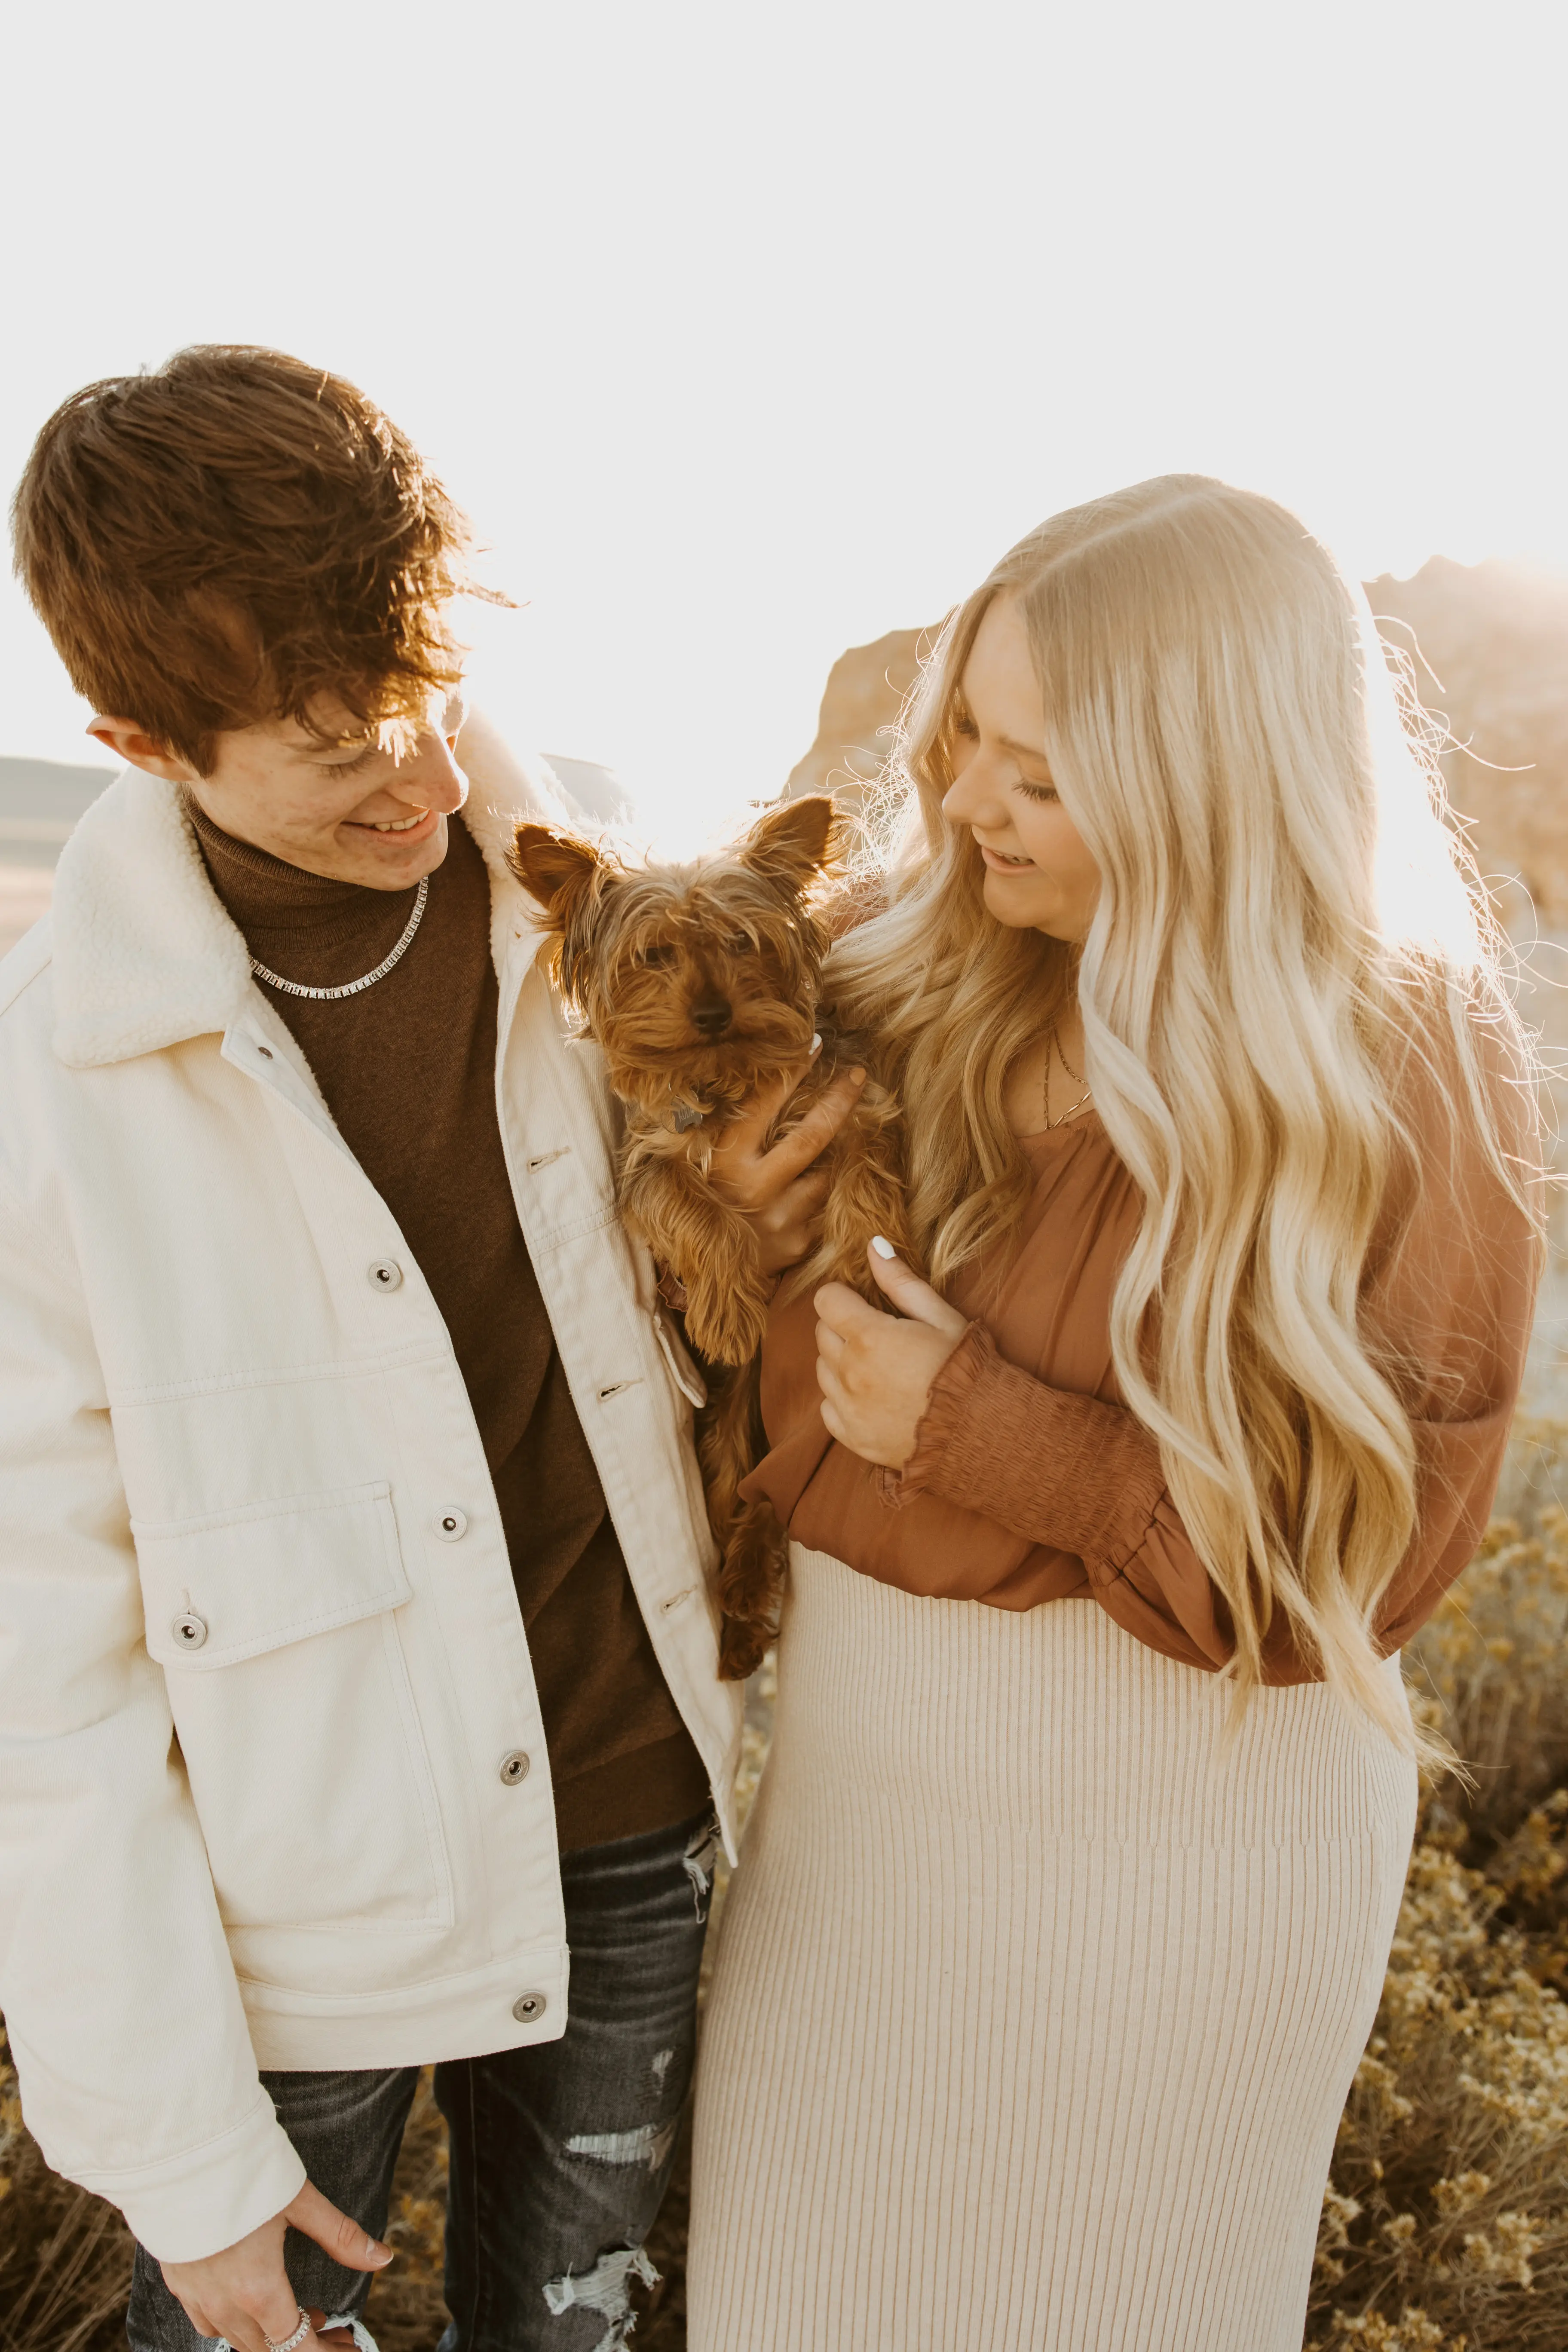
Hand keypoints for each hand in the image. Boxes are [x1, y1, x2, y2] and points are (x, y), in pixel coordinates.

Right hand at [160, 2179, 391, 2351]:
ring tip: (304, 2313)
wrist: (179, 2157)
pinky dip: (235, 2324)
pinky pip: (207, 2323)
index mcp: (259, 2290)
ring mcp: (196, 2297)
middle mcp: (224, 2305)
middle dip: (305, 2346)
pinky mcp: (178, 2283)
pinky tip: (253, 2302)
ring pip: (237, 2340)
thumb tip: (383, 2258)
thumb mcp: (300, 2202)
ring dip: (271, 2337)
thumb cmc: (243, 2175)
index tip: (347, 2345)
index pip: (296, 2345)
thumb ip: (341, 2237)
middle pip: (267, 2350)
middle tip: (333, 2329)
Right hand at [708, 1043, 867, 1274]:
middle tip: (858, 1075)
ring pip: (823, 1175)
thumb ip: (720, 1130)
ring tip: (823, 1152)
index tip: (814, 1043)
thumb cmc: (696, 1205)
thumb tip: (750, 1080)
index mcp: (725, 1160)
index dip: (792, 1072)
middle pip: (811, 1136)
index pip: (764, 1104)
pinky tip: (805, 1195)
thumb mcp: (692, 1162)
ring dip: (827, 1161)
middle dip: (838, 1102)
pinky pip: (820, 1209)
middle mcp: (754, 1187)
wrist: (701, 1273)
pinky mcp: (797, 1243)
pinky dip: (818, 1198)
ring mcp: (780, 1217)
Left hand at [815, 1241, 968, 1468]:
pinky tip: (871, 1396)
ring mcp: (849, 1408)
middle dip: (842, 1325)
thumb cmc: (967, 1367)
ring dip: (841, 1361)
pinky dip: (841, 1399)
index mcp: (869, 1337)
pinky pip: (828, 1408)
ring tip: (879, 1365)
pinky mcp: (853, 1437)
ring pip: (822, 1371)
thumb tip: (873, 1245)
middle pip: (822, 1334)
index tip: (861, 1300)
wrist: (983, 1431)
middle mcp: (850, 1373)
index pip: (826, 1301)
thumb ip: (901, 1281)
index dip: (843, 1295)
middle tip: (877, 1332)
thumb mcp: (940, 1317)